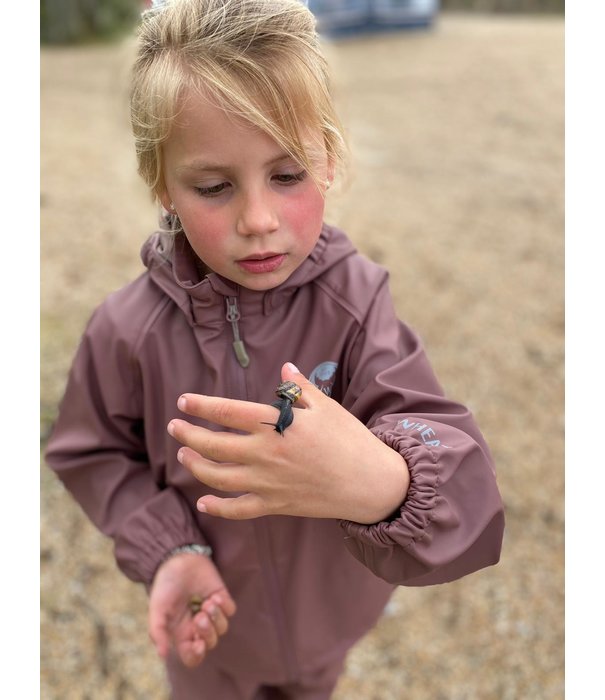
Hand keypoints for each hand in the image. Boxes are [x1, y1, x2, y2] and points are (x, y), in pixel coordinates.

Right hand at [148, 552, 235, 667]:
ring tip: (206, 603)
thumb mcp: (156, 609)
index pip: (193, 656)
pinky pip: (230, 610)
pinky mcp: (221, 597)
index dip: (196, 656)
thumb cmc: (165, 585)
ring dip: (216, 618)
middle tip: (199, 617)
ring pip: (222, 628)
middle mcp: (197, 624)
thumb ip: (158, 632)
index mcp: (181, 632)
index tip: (197, 645)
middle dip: (207, 633)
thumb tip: (163, 655)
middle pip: (210, 642)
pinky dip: (224, 606)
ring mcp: (210, 611)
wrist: (177, 559)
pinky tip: (213, 596)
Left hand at [167, 363, 408, 523]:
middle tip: (175, 427)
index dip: (201, 406)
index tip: (183, 401)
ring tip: (184, 456)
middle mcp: (264, 454)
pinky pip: (238, 510)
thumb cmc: (350, 439)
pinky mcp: (275, 505)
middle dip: (188, 435)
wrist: (370, 482)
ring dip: (196, 466)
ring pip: (218, 478)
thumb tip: (285, 369)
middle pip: (214, 445)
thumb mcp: (326, 406)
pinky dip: (218, 508)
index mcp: (276, 425)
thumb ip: (300, 388)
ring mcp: (267, 483)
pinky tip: (203, 503)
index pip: (227, 412)